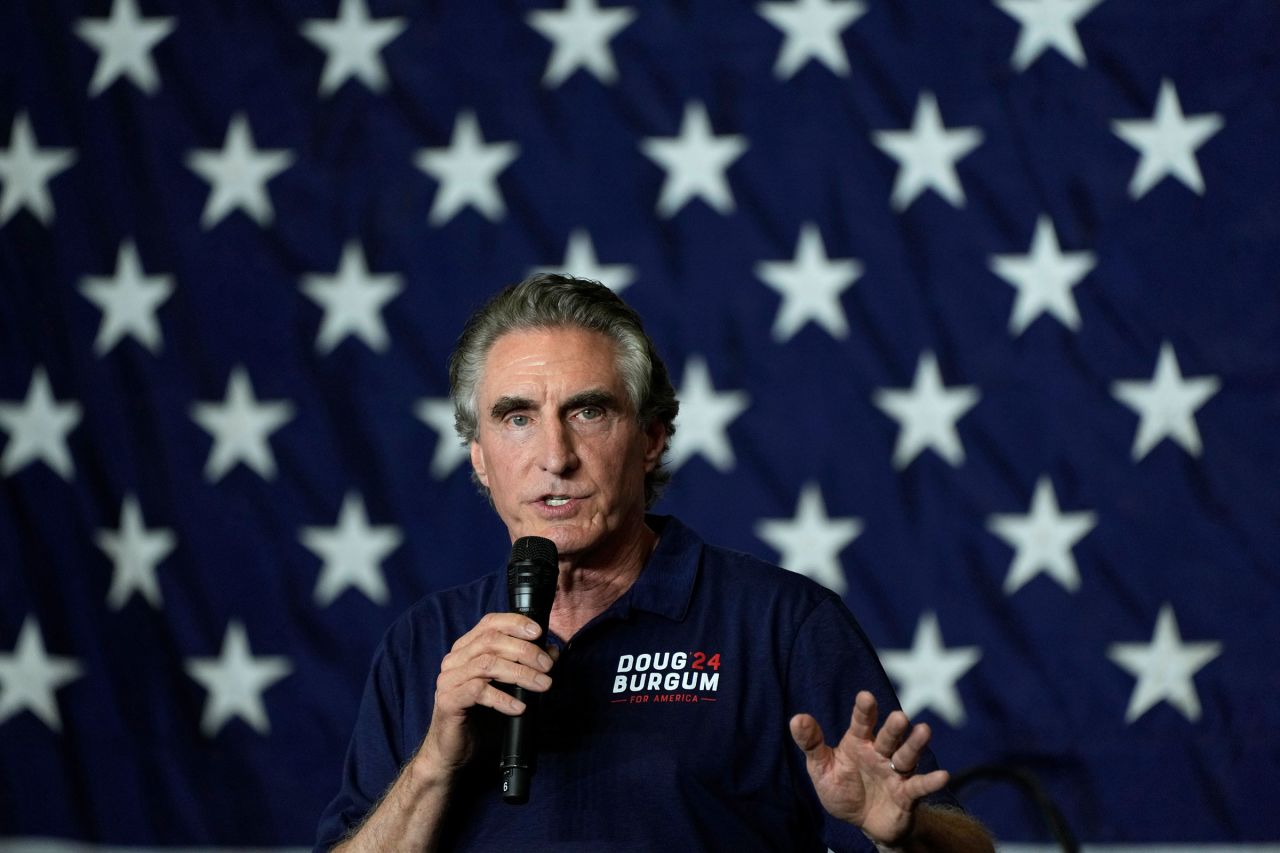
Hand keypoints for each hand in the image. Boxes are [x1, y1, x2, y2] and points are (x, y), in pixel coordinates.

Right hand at [417, 613, 554, 772]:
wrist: (453, 752)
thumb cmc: (480, 717)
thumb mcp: (508, 688)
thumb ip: (527, 666)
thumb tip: (552, 651)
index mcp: (466, 650)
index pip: (490, 623)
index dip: (515, 623)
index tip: (539, 632)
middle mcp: (454, 660)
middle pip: (491, 641)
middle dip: (525, 650)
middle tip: (547, 666)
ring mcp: (448, 680)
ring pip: (487, 664)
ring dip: (520, 673)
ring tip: (542, 685)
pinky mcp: (448, 701)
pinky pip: (478, 692)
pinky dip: (503, 698)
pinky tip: (519, 707)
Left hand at [790, 690, 948, 845]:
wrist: (863, 823)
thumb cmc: (842, 789)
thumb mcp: (821, 768)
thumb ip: (811, 744)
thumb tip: (796, 718)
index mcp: (859, 743)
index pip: (862, 722)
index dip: (865, 710)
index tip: (865, 696)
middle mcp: (880, 753)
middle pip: (889, 736)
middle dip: (894, 727)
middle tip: (899, 716)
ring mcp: (895, 772)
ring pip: (907, 755)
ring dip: (915, 744)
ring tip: (924, 730)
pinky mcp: (907, 794)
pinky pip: (919, 786)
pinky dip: (930, 781)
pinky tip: (943, 775)